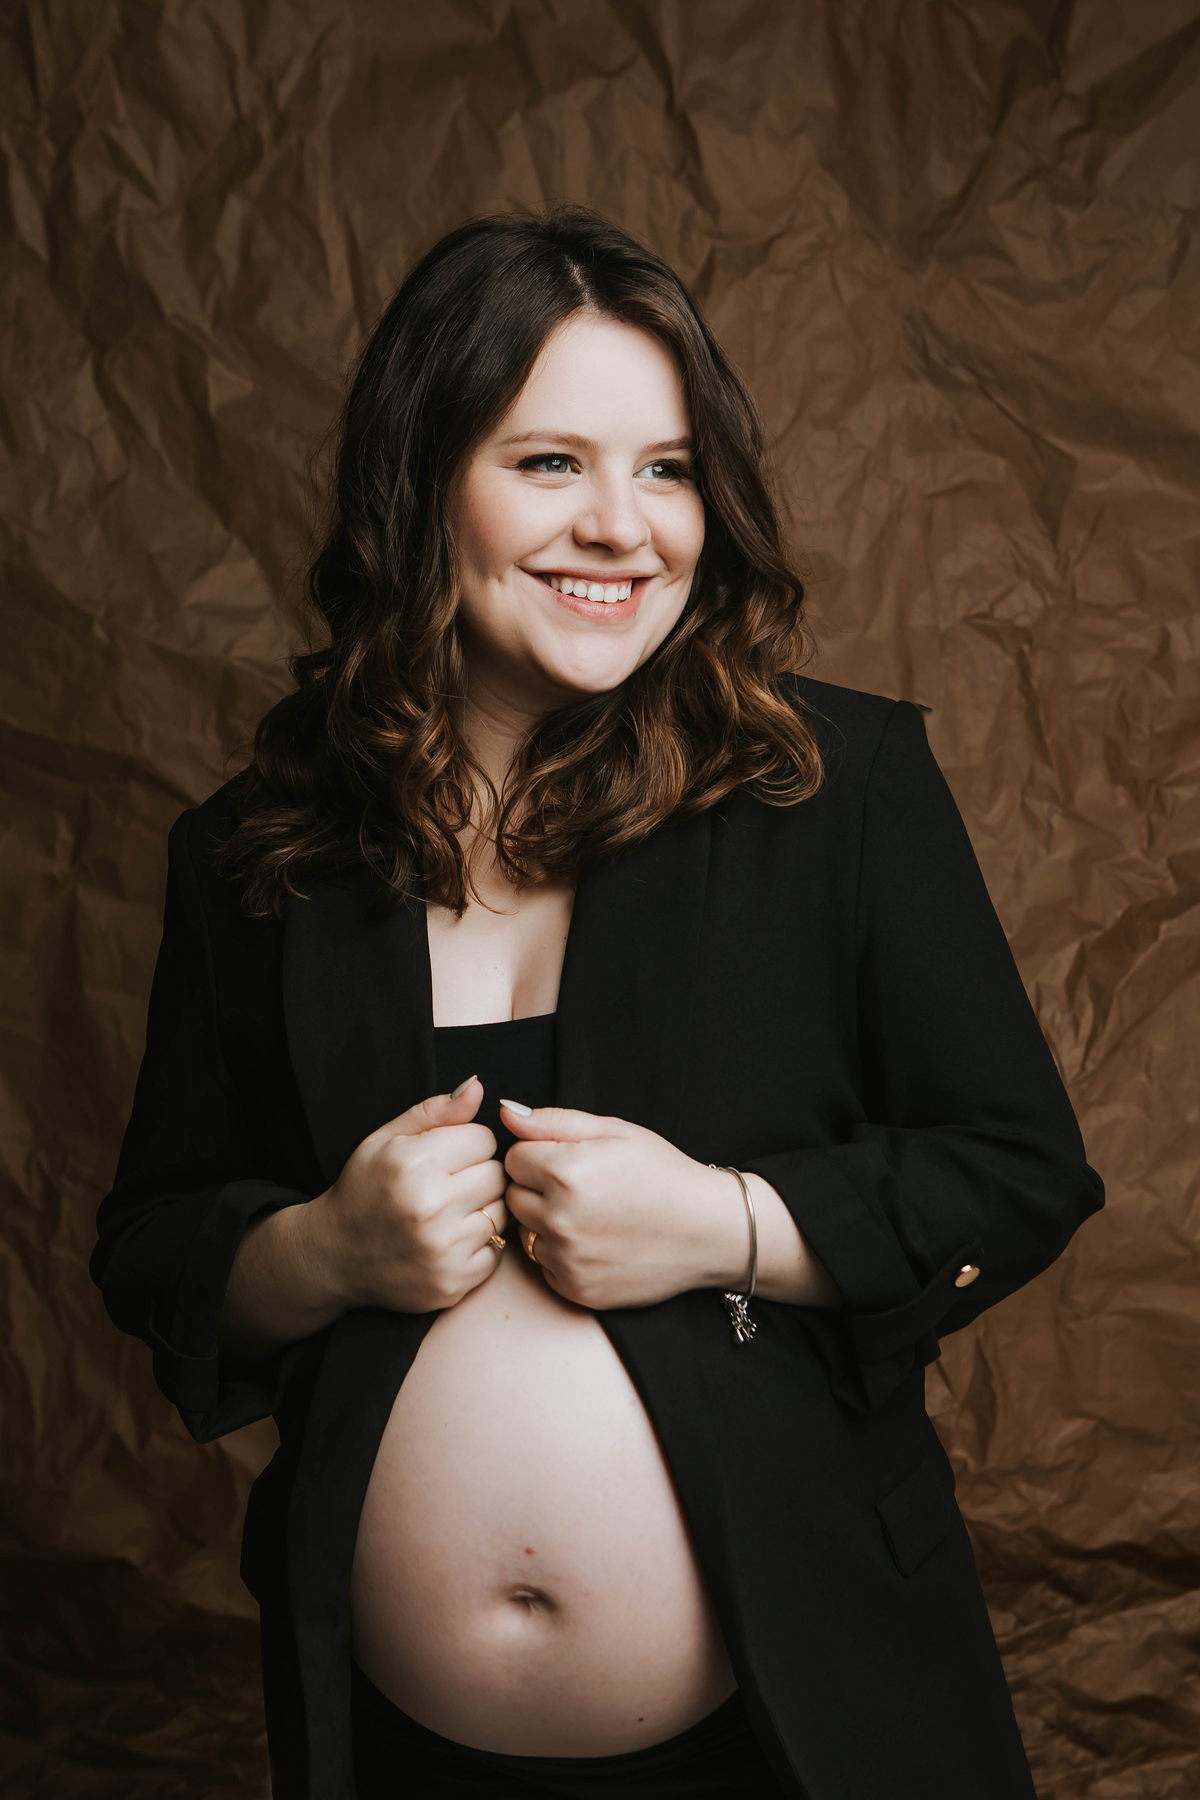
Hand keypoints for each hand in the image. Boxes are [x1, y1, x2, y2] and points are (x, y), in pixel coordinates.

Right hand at [304, 1077, 508, 1314]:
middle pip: (497, 1175)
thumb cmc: (364, 1189)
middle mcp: (430, 1208)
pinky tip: (449, 1240)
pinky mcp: (452, 1283)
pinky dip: (479, 1245)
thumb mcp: (386, 1138)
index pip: (484, 1138)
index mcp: (413, 1164)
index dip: (468, 1144)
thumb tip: (478, 1087)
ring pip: (502, 1212)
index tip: (447, 1156)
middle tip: (449, 1185)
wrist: (334, 1256)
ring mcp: (442, 1250)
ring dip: (482, 1209)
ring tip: (449, 1211)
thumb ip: (435, 1111)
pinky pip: (496, 1252)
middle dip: (479, 1174)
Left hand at [499, 1103, 749, 1309]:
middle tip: (581, 1188)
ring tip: (592, 1216)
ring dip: (548, 1223)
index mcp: (566, 1172)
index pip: (513, 1158)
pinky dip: (563, 1255)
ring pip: (527, 1232)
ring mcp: (567, 1259)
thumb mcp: (615, 1132)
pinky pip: (545, 1266)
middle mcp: (560, 1218)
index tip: (570, 1160)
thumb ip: (554, 1122)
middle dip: (538, 1189)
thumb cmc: (664, 1174)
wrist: (708, 1231)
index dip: (539, 1155)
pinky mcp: (576, 1289)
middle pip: (514, 1196)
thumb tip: (506, 1112)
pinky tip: (597, 1243)